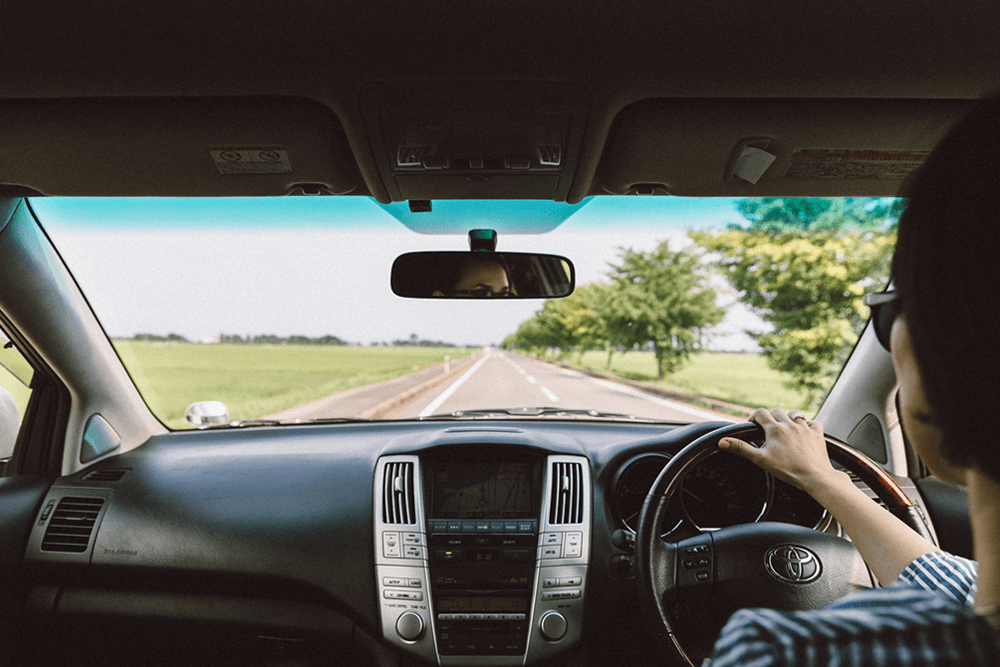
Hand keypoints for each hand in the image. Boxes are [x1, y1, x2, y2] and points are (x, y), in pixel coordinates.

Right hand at [718, 408, 845, 494]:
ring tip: (784, 428)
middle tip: (767, 429)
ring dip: (788, 418)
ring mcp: (806, 428)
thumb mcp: (760, 459)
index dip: (754, 417)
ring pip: (795, 414)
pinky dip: (808, 424)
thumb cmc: (788, 469)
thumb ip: (741, 448)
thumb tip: (722, 442)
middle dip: (770, 417)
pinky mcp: (818, 435)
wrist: (815, 477)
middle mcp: (790, 425)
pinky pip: (813, 422)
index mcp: (775, 429)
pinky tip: (804, 430)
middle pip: (777, 411)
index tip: (752, 425)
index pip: (761, 413)